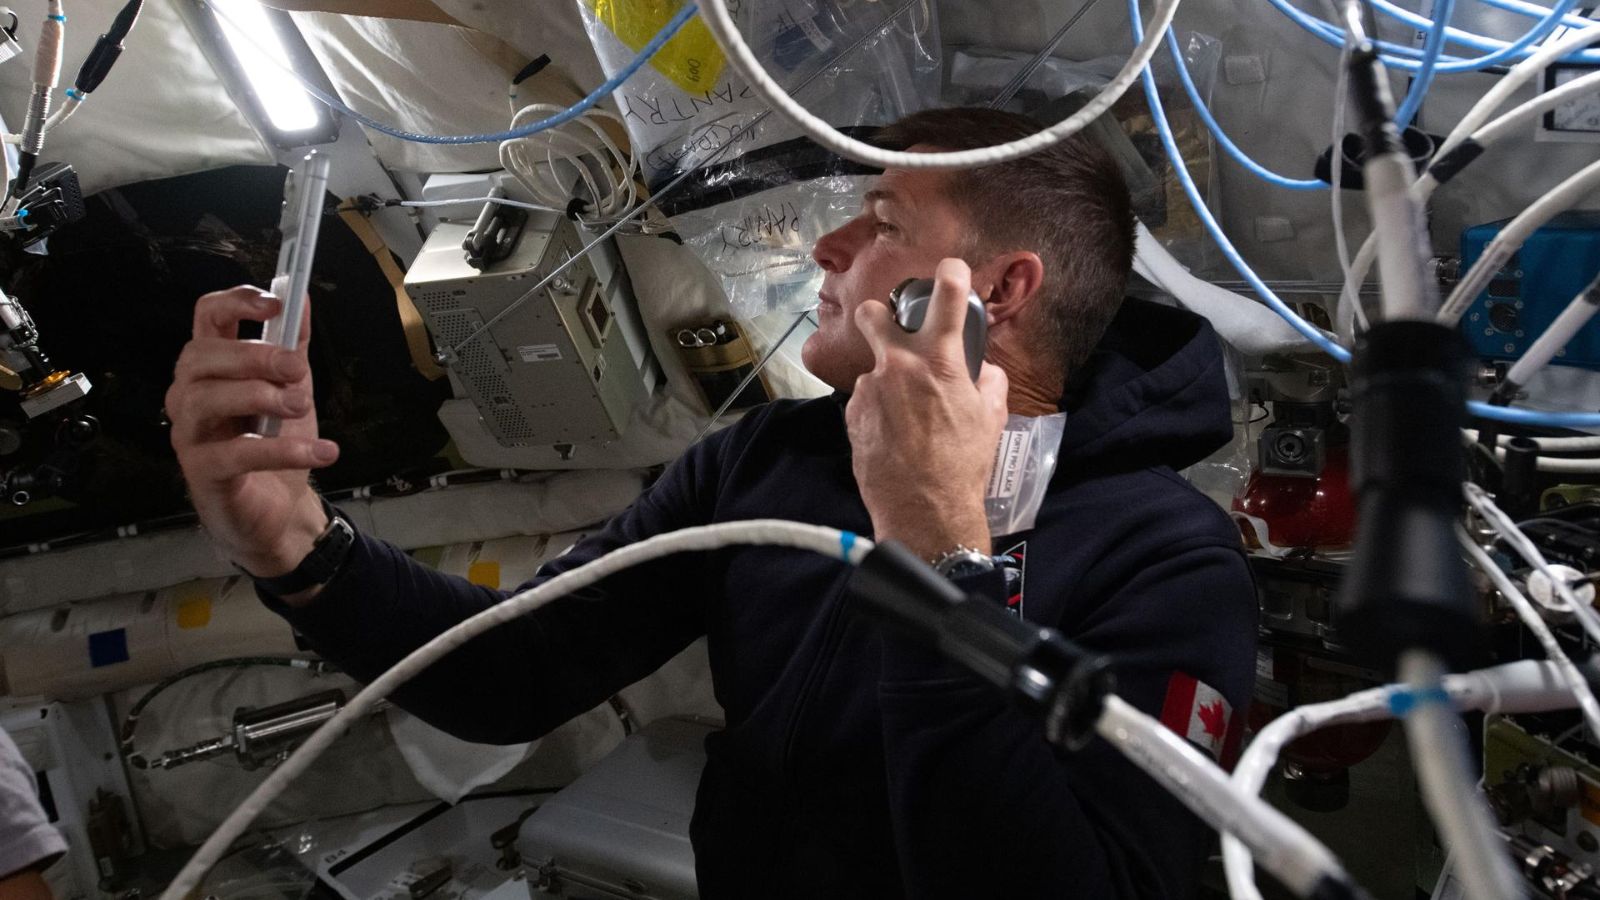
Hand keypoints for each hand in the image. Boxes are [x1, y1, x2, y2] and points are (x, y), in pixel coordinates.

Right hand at [166, 286, 337, 595]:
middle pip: (202, 355)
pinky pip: (235, 454)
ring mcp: (190, 433)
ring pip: (206, 399)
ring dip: (260, 396)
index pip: (207, 317)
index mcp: (212, 365)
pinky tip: (322, 451)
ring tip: (300, 406)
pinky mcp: (203, 472)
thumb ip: (295, 343)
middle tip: (297, 370)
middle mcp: (190, 394)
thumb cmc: (276, 442)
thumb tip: (301, 294)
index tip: (276, 305)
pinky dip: (282, 451)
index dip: (237, 302)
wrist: (280, 509)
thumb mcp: (293, 386)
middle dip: (255, 355)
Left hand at [845, 258, 1008, 561]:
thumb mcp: (992, 418)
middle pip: (872, 314)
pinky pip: (866, 402)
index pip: (946, 296)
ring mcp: (870, 390)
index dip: (949, 274)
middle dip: (877, 316)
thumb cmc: (962, 464)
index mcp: (940, 360)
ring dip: (887, 384)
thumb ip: (989, 382)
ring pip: (874, 371)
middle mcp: (898, 366)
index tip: (949, 269)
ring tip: (906, 420)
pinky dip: (878, 412)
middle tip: (889, 330)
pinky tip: (894, 437)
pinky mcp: (853, 415)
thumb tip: (984, 370)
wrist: (925, 509)